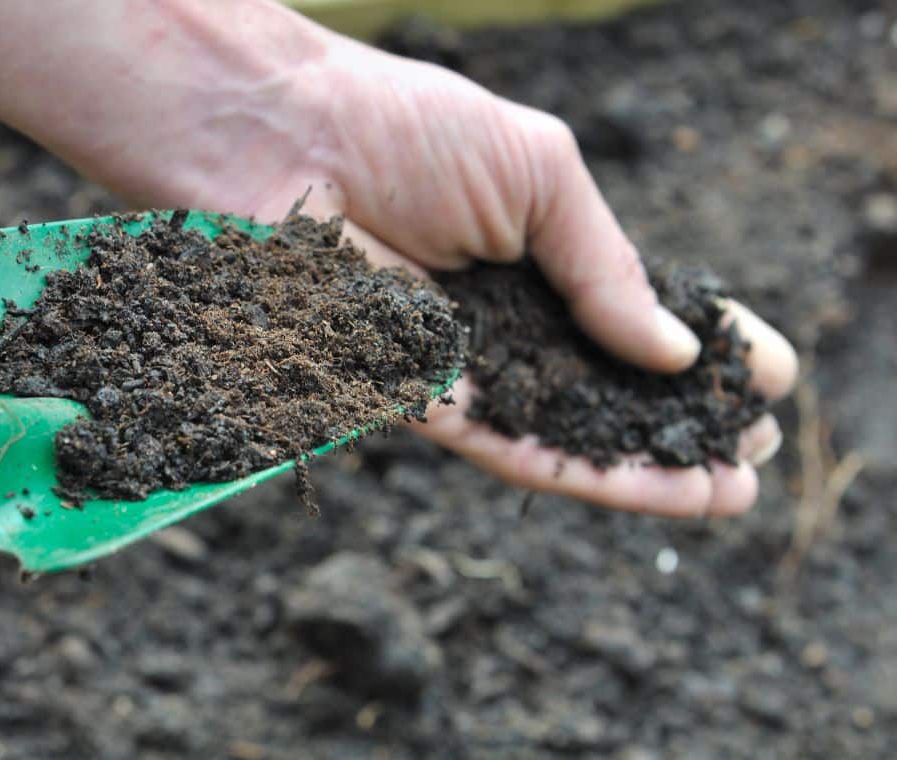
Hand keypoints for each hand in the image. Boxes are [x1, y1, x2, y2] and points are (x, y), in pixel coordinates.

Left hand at [0, 0, 795, 514]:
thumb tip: (673, 348)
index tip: (761, 374)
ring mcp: (454, 363)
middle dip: (680, 423)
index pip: (624, 316)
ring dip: (646, 468)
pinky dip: (582, 472)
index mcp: (528, 254)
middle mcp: (494, 317)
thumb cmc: (402, 128)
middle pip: (598, 390)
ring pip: (562, 435)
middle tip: (755, 448)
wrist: (276, 137)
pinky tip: (652, 485)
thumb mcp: (539, 176)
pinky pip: (506, 446)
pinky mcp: (408, 399)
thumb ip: (602, 265)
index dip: (692, 347)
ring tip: (730, 486)